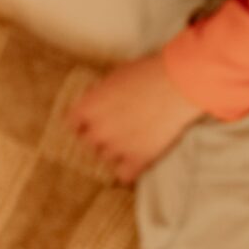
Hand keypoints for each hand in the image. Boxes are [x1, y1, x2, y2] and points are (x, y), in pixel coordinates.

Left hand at [68, 53, 204, 183]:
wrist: (176, 85)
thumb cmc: (147, 73)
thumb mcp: (115, 77)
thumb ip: (99, 95)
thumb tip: (94, 103)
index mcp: (88, 106)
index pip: (72, 123)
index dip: (82, 121)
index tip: (90, 121)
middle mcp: (97, 130)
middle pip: (89, 142)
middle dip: (100, 135)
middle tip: (118, 126)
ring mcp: (117, 147)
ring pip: (106, 157)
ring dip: (115, 150)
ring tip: (132, 137)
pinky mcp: (138, 159)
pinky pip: (123, 175)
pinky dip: (128, 169)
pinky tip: (136, 158)